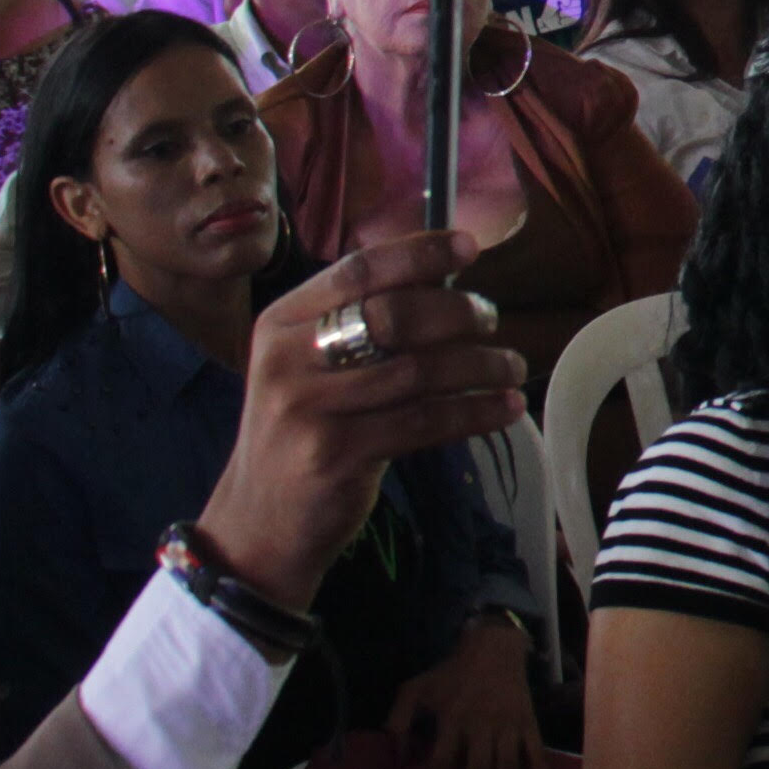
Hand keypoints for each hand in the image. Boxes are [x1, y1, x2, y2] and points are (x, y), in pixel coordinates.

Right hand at [194, 228, 528, 617]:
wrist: (258, 521)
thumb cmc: (301, 434)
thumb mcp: (309, 369)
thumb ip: (358, 327)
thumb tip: (444, 282)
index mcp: (282, 323)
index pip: (358, 270)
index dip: (419, 253)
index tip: (469, 246)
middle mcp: (289, 359)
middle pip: (395, 315)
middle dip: (458, 313)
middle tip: (493, 320)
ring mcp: (310, 408)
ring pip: (418, 370)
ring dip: (479, 365)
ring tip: (511, 367)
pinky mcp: (336, 454)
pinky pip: (424, 421)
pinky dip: (473, 411)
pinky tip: (503, 408)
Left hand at [387, 614, 545, 768]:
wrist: (493, 647)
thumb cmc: (450, 674)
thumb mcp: (415, 690)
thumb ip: (397, 723)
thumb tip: (399, 760)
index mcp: (453, 719)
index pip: (443, 762)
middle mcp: (482, 725)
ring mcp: (508, 725)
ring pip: (508, 768)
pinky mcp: (529, 723)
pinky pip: (536, 752)